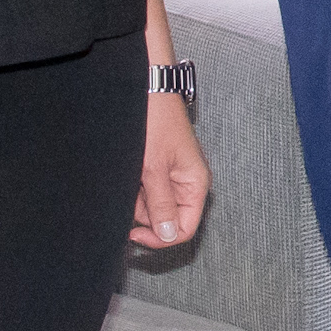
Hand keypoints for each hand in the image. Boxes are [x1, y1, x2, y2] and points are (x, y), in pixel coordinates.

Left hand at [134, 91, 210, 248]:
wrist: (148, 92)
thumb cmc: (157, 122)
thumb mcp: (155, 169)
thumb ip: (161, 205)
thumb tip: (168, 236)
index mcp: (196, 184)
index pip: (184, 229)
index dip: (160, 238)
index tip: (135, 235)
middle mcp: (188, 183)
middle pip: (166, 219)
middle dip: (145, 211)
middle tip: (134, 189)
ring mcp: (174, 175)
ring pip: (153, 206)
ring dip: (138, 197)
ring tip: (135, 173)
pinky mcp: (161, 168)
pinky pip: (148, 190)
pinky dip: (136, 185)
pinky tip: (134, 169)